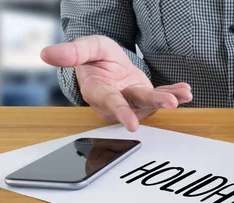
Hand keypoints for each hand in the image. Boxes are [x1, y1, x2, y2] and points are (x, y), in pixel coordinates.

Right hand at [41, 35, 192, 131]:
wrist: (106, 64)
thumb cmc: (94, 58)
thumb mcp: (85, 48)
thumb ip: (72, 52)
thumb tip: (47, 54)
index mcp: (99, 92)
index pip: (111, 103)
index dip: (121, 113)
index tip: (132, 125)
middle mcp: (118, 101)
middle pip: (136, 105)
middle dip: (154, 103)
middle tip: (170, 103)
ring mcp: (134, 101)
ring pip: (152, 103)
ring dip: (169, 98)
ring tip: (184, 94)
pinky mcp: (146, 97)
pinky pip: (162, 96)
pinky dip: (175, 93)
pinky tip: (186, 91)